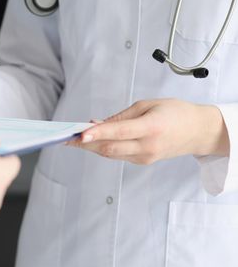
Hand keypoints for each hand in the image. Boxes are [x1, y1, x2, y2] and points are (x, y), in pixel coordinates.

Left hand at [67, 99, 229, 164]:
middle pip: (110, 148)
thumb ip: (121, 117)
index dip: (97, 133)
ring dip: (91, 147)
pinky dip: (104, 148)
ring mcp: (146, 157)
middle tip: (67, 138)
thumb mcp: (148, 105)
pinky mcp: (143, 162)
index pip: (118, 132)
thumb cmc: (175, 112)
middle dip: (86, 144)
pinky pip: (118, 155)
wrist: (198, 131)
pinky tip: (94, 140)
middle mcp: (148, 146)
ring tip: (74, 139)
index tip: (80, 134)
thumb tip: (96, 124)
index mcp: (151, 128)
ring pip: (111, 154)